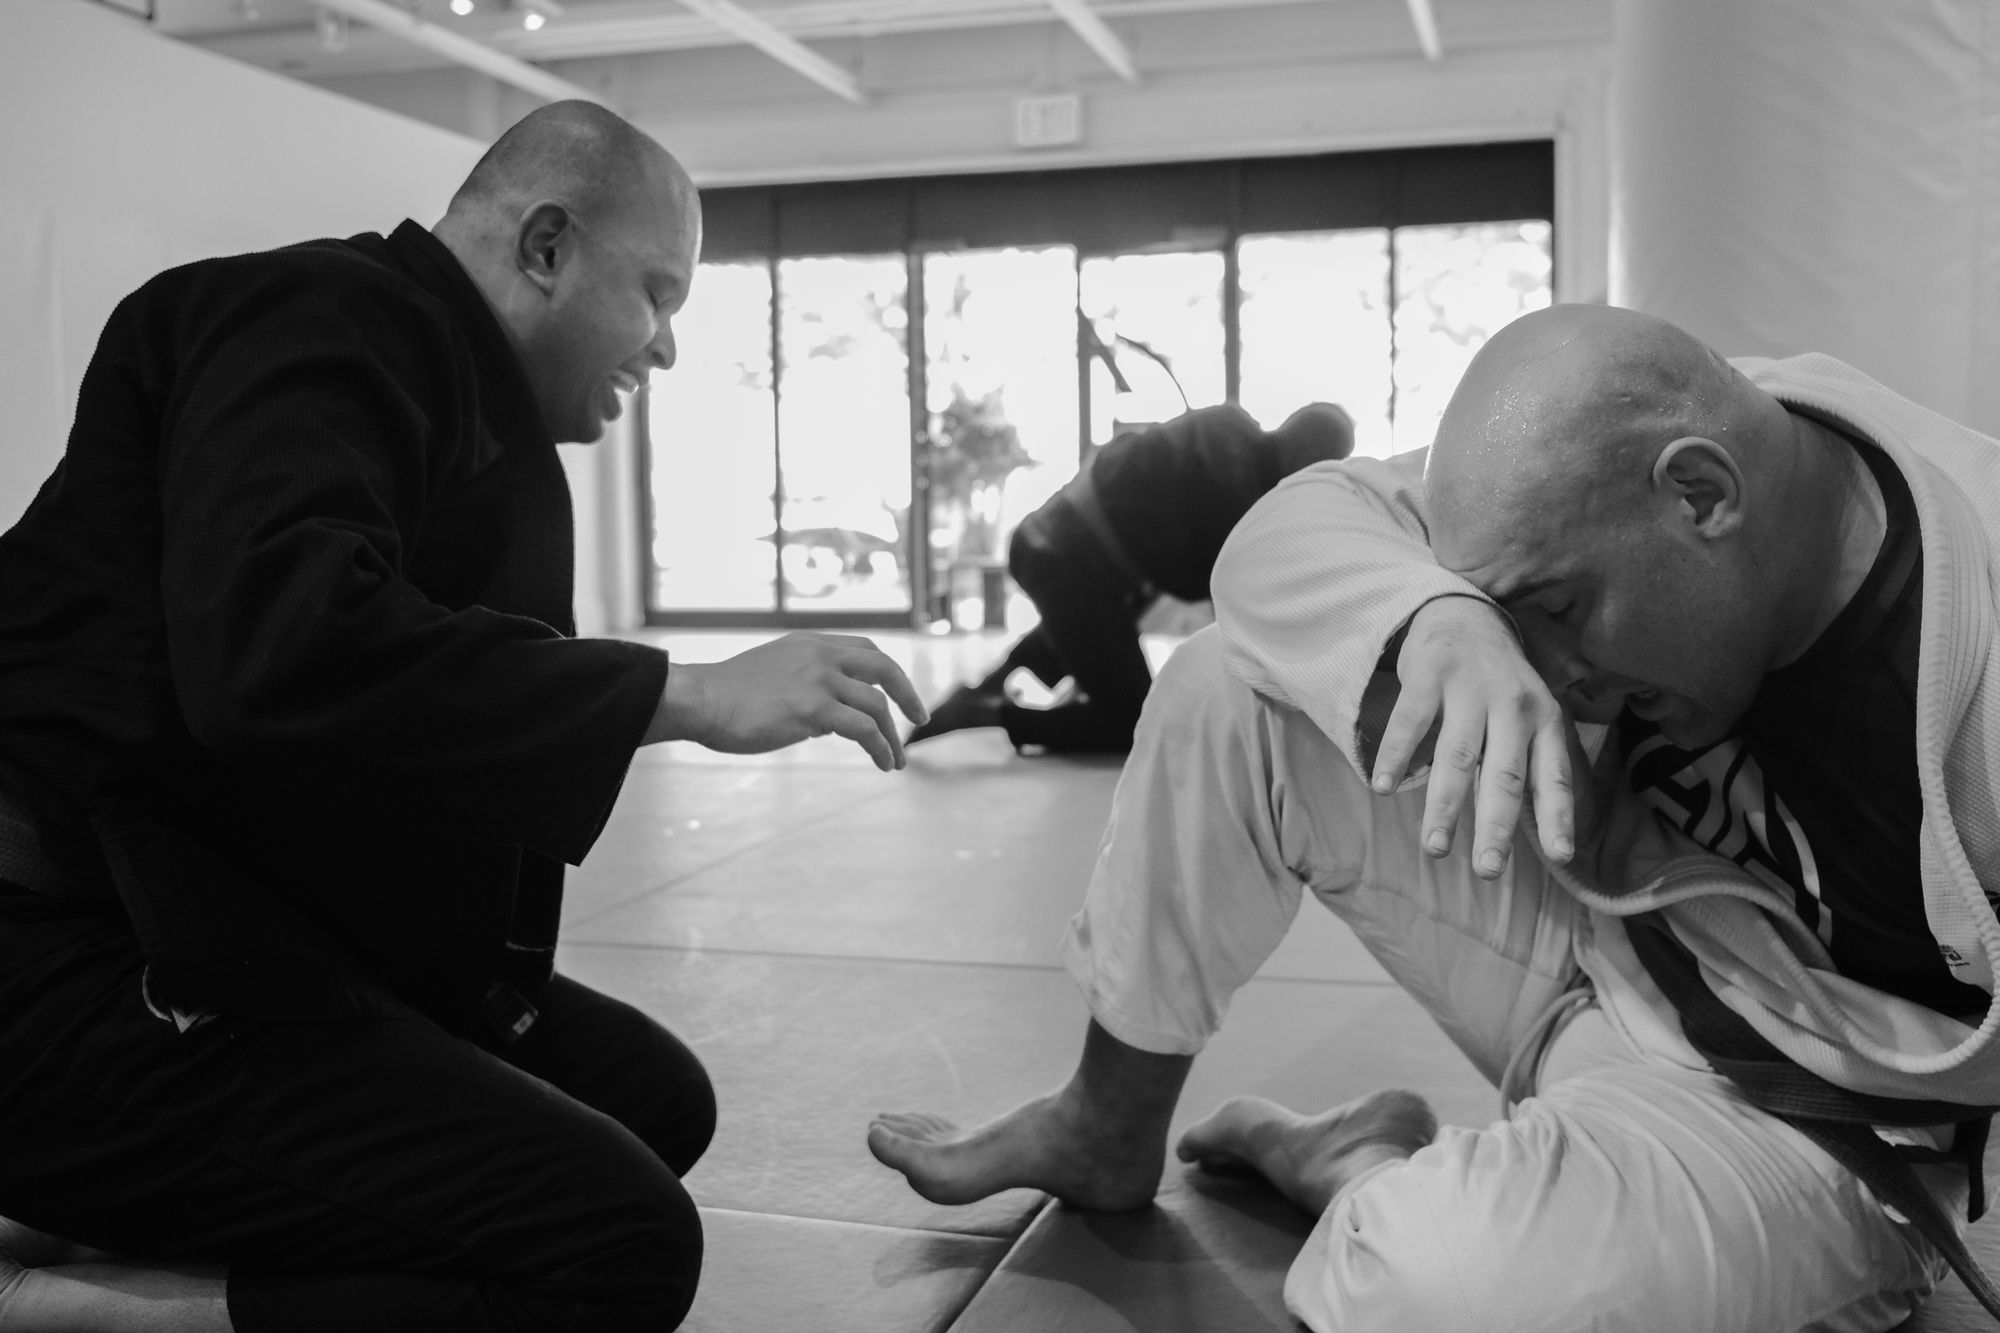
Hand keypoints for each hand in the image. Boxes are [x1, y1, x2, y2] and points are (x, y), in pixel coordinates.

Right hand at [648, 633, 928, 771]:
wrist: (700, 700)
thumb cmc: (728, 696)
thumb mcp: (774, 676)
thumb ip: (806, 689)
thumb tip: (831, 722)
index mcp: (810, 644)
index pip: (865, 650)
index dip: (888, 672)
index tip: (899, 693)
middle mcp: (820, 656)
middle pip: (883, 669)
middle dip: (908, 694)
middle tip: (920, 717)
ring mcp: (818, 680)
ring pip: (876, 705)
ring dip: (892, 736)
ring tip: (895, 761)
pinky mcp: (812, 708)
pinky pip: (862, 729)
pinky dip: (879, 747)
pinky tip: (883, 763)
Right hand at [1371, 596, 1574, 876]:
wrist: (1466, 615)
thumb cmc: (1499, 685)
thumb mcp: (1531, 716)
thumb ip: (1532, 766)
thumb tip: (1547, 840)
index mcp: (1544, 720)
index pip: (1554, 775)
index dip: (1558, 815)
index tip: (1560, 856)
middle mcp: (1513, 705)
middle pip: (1504, 775)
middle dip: (1495, 827)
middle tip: (1487, 869)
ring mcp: (1470, 688)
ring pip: (1456, 757)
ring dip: (1443, 807)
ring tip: (1434, 848)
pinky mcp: (1429, 674)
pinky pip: (1410, 723)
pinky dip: (1396, 757)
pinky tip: (1385, 789)